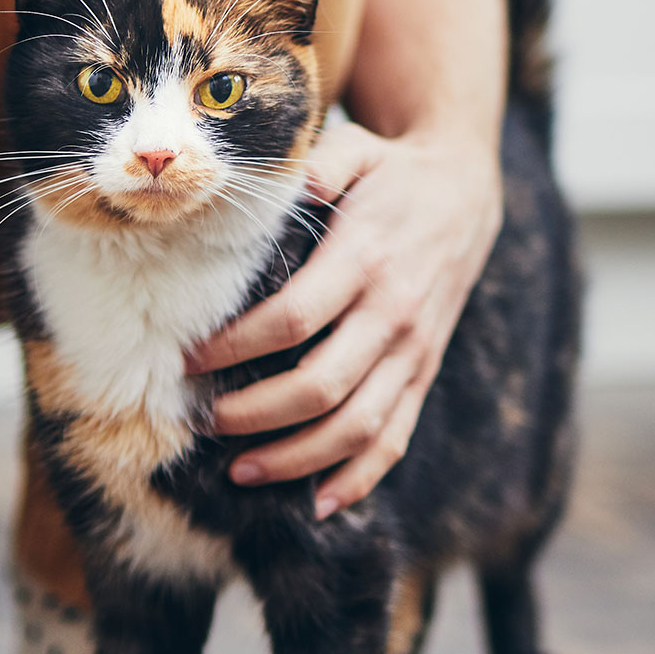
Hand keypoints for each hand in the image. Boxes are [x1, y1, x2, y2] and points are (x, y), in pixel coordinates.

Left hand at [186, 123, 502, 518]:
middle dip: (254, 415)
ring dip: (297, 458)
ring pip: (358, 427)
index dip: (236, 348)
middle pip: (320, 387)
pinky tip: (319, 504)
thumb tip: (286, 186)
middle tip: (204, 421)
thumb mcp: (355, 149)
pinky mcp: (423, 373)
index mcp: (366, 259)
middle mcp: (393, 314)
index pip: (293, 319)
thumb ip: (318, 167)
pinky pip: (395, 439)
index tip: (189, 360)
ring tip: (241, 471)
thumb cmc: (390, 172)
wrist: (465, 190)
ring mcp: (413, 352)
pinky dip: (360, 479)